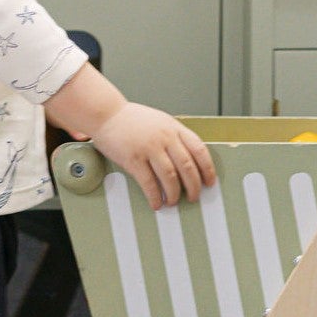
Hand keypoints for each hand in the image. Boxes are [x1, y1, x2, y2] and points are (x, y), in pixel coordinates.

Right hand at [89, 103, 215, 209]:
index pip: (199, 150)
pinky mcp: (133, 158)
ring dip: (174, 193)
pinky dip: (155, 196)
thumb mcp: (161, 122)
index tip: (210, 182)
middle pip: (187, 166)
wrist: (107, 113)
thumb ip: (175, 137)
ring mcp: (149, 147)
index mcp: (175, 128)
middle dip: (194, 186)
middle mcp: (165, 137)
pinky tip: (156, 203)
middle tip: (194, 197)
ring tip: (173, 202)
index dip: (208, 169)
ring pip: (170, 176)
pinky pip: (148, 182)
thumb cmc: (134, 119)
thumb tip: (189, 161)